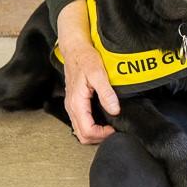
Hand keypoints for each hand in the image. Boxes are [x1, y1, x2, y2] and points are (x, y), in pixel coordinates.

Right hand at [58, 0, 119, 143]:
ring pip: (80, 130)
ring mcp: (71, 105)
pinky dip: (91, 125)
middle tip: (113, 131)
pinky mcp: (74, 102)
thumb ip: (106, 93)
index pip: (87, 131)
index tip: (114, 129)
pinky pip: (80, 121)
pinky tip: (102, 119)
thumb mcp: (98, 73)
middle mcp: (71, 106)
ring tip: (109, 126)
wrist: (75, 48)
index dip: (102, 135)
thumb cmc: (85, 58)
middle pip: (82, 135)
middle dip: (98, 137)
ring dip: (94, 132)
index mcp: (76, 102)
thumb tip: (115, 110)